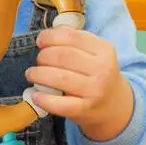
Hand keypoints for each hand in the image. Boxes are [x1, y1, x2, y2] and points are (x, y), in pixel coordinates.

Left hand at [25, 26, 133, 140]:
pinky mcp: (85, 109)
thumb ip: (73, 39)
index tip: (40, 41)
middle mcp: (102, 69)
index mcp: (104, 49)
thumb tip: (46, 35)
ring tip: (31, 74)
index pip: (71, 36)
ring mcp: (95, 91)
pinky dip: (43, 99)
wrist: (114, 104)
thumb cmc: (97, 74)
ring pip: (59, 78)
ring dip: (38, 74)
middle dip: (43, 56)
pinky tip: (35, 95)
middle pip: (63, 56)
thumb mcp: (95, 52)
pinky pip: (60, 104)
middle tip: (38, 60)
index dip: (50, 37)